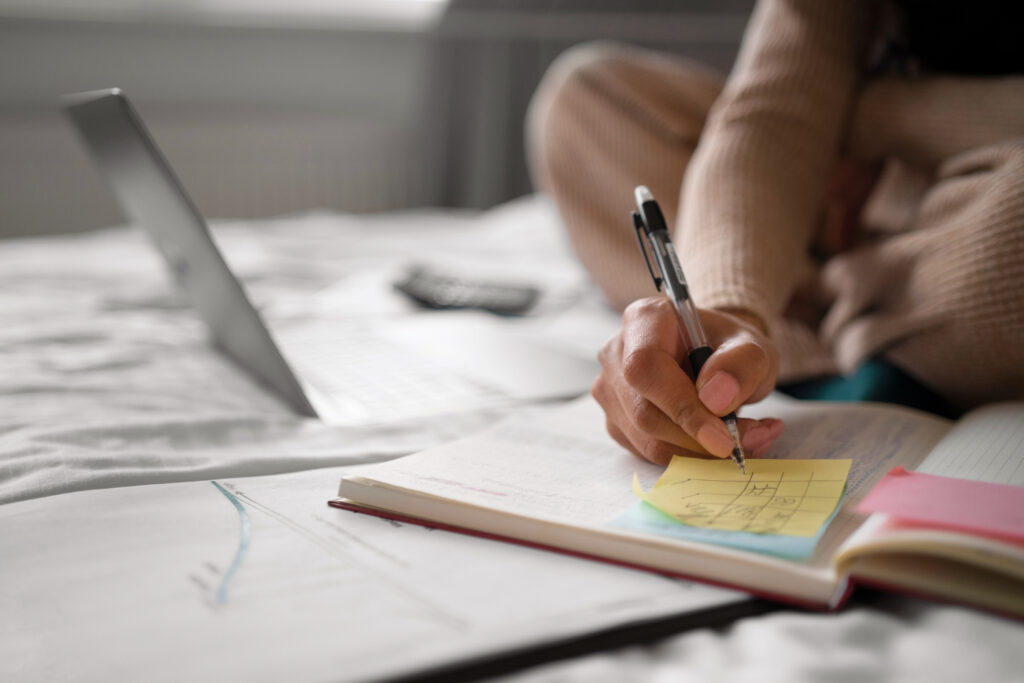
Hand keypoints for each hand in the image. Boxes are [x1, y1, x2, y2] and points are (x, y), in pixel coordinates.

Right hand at [592, 297, 782, 464]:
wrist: (717, 360)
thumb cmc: (729, 350)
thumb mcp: (753, 348)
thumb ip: (741, 365)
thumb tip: (715, 399)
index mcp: (644, 320)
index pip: (646, 367)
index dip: (680, 406)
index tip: (723, 438)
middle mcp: (617, 353)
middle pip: (644, 412)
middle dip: (698, 438)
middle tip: (750, 439)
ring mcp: (611, 390)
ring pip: (647, 439)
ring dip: (700, 452)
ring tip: (746, 437)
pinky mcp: (616, 421)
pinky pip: (648, 452)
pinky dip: (689, 457)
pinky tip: (718, 440)